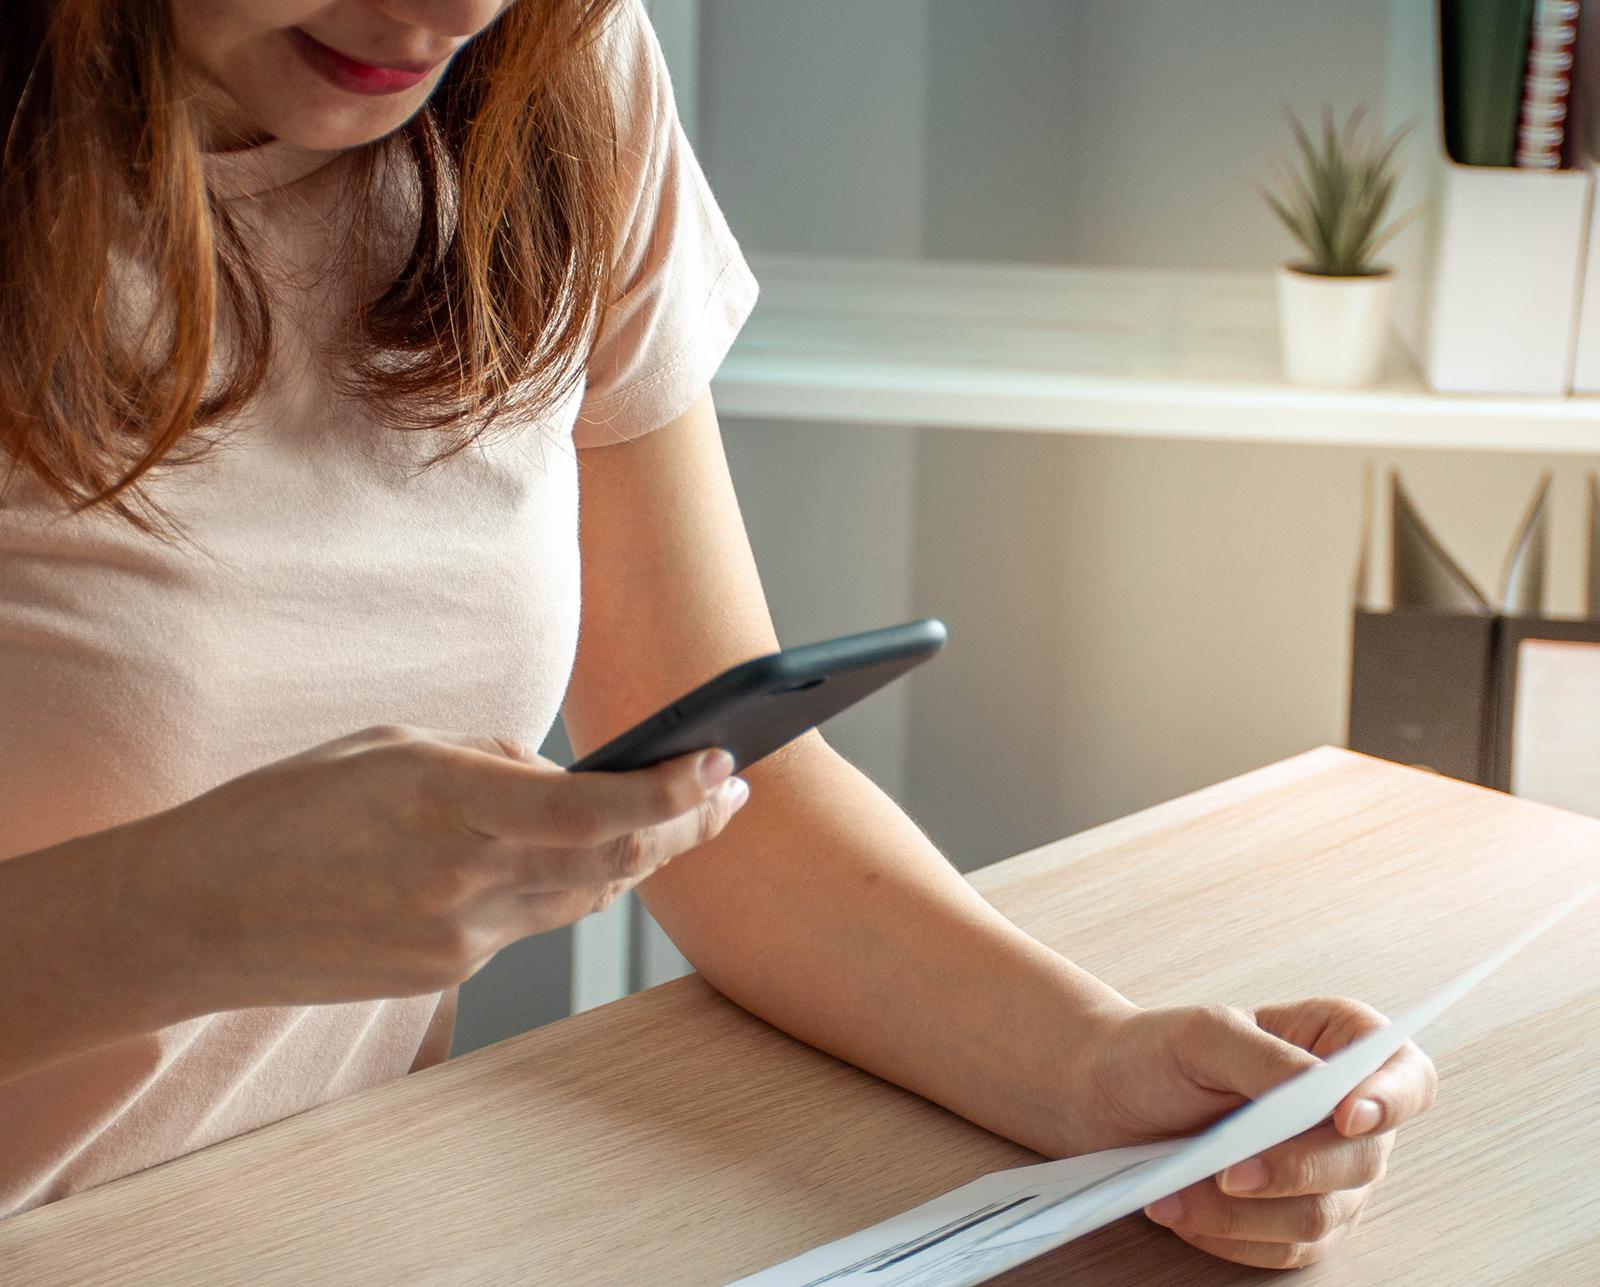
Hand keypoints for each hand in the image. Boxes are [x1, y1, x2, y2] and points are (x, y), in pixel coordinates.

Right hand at [107, 725, 748, 1012]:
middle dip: (684, 825)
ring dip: (638, 858)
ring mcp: (458, 937)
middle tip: (731, 792)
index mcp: (448, 802)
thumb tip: (562, 777)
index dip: (670, 793)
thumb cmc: (282, 811)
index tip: (722, 766)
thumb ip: (488, 760)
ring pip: (583, 897)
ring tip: (681, 817)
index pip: (593, 808)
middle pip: (614, 862)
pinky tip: (575, 857)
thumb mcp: (388, 747)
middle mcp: (465, 878)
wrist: (195, 917)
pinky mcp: (446, 973)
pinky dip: (562, 886)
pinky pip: (528, 923)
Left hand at [1072, 997, 1435, 1267]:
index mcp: (1339, 1045)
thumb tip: (1320, 1090)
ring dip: (1244, 1213)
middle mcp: (1349, 1114)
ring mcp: (1330, 1174)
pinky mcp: (1298, 1222)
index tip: (1346, 1115)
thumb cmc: (1158, 1053)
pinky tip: (1182, 1212)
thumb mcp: (1202, 1034)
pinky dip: (1230, 1236)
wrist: (1107, 1098)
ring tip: (1175, 1193)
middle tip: (1227, 1171)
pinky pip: (1285, 1249)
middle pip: (1362, 1159)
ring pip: (1320, 1214)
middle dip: (1291, 1169)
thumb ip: (1265, 1057)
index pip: (1405, 1075)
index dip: (1390, 1099)